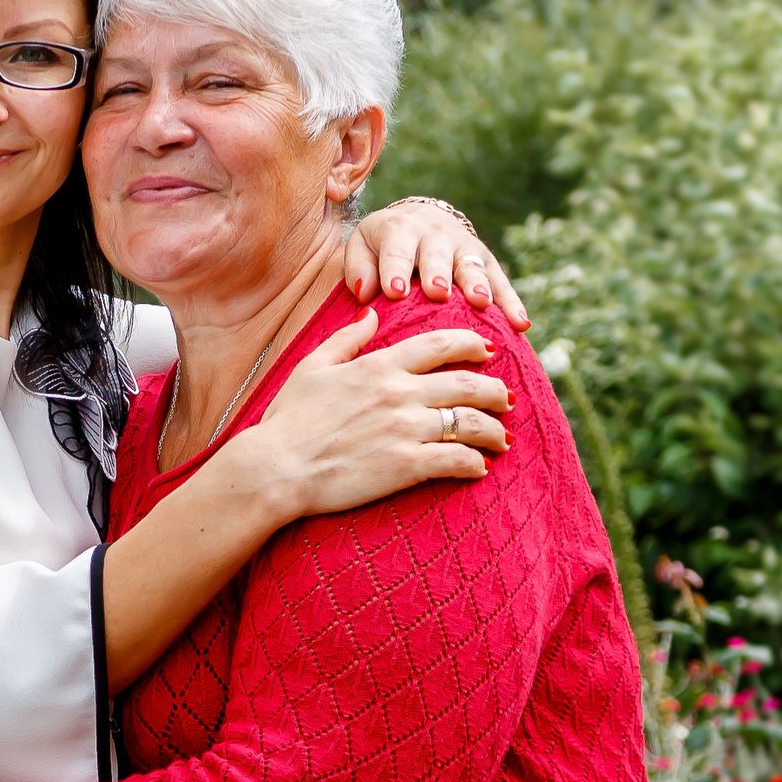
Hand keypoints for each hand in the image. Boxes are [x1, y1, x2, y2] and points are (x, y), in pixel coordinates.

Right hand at [226, 308, 511, 520]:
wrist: (275, 469)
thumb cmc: (288, 421)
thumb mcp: (312, 368)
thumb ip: (345, 339)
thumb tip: (370, 312)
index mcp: (379, 365)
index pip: (440, 344)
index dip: (472, 344)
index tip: (489, 350)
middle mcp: (399, 392)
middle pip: (468, 383)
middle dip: (496, 391)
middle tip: (506, 399)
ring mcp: (405, 429)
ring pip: (471, 422)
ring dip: (494, 431)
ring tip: (501, 439)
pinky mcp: (406, 465)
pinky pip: (457, 460)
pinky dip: (474, 464)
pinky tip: (478, 468)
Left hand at [345, 200, 529, 329]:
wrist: (418, 220)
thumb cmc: (383, 245)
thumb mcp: (362, 246)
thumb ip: (359, 267)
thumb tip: (366, 293)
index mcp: (400, 229)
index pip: (396, 249)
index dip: (395, 270)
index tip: (395, 292)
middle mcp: (435, 233)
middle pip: (437, 255)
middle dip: (438, 273)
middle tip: (438, 293)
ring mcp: (465, 247)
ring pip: (472, 266)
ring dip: (477, 284)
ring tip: (481, 303)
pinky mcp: (487, 262)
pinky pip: (501, 283)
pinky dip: (511, 303)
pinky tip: (521, 325)